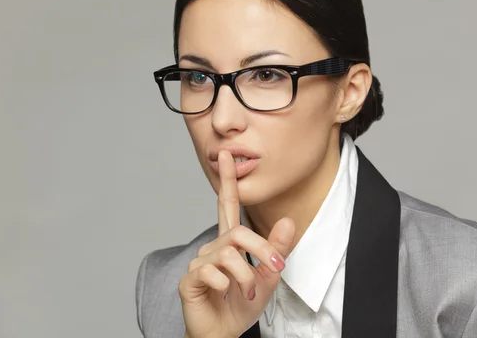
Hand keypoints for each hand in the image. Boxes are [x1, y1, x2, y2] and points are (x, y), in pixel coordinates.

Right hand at [178, 150, 294, 337]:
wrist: (224, 334)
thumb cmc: (242, 305)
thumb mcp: (268, 277)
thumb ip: (276, 250)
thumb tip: (287, 221)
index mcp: (230, 243)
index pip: (227, 205)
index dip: (228, 180)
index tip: (226, 156)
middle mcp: (213, 247)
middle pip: (239, 232)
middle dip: (262, 250)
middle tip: (275, 271)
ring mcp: (200, 263)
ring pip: (229, 254)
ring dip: (247, 276)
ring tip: (248, 294)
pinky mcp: (190, 279)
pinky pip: (211, 272)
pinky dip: (227, 285)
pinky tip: (225, 294)